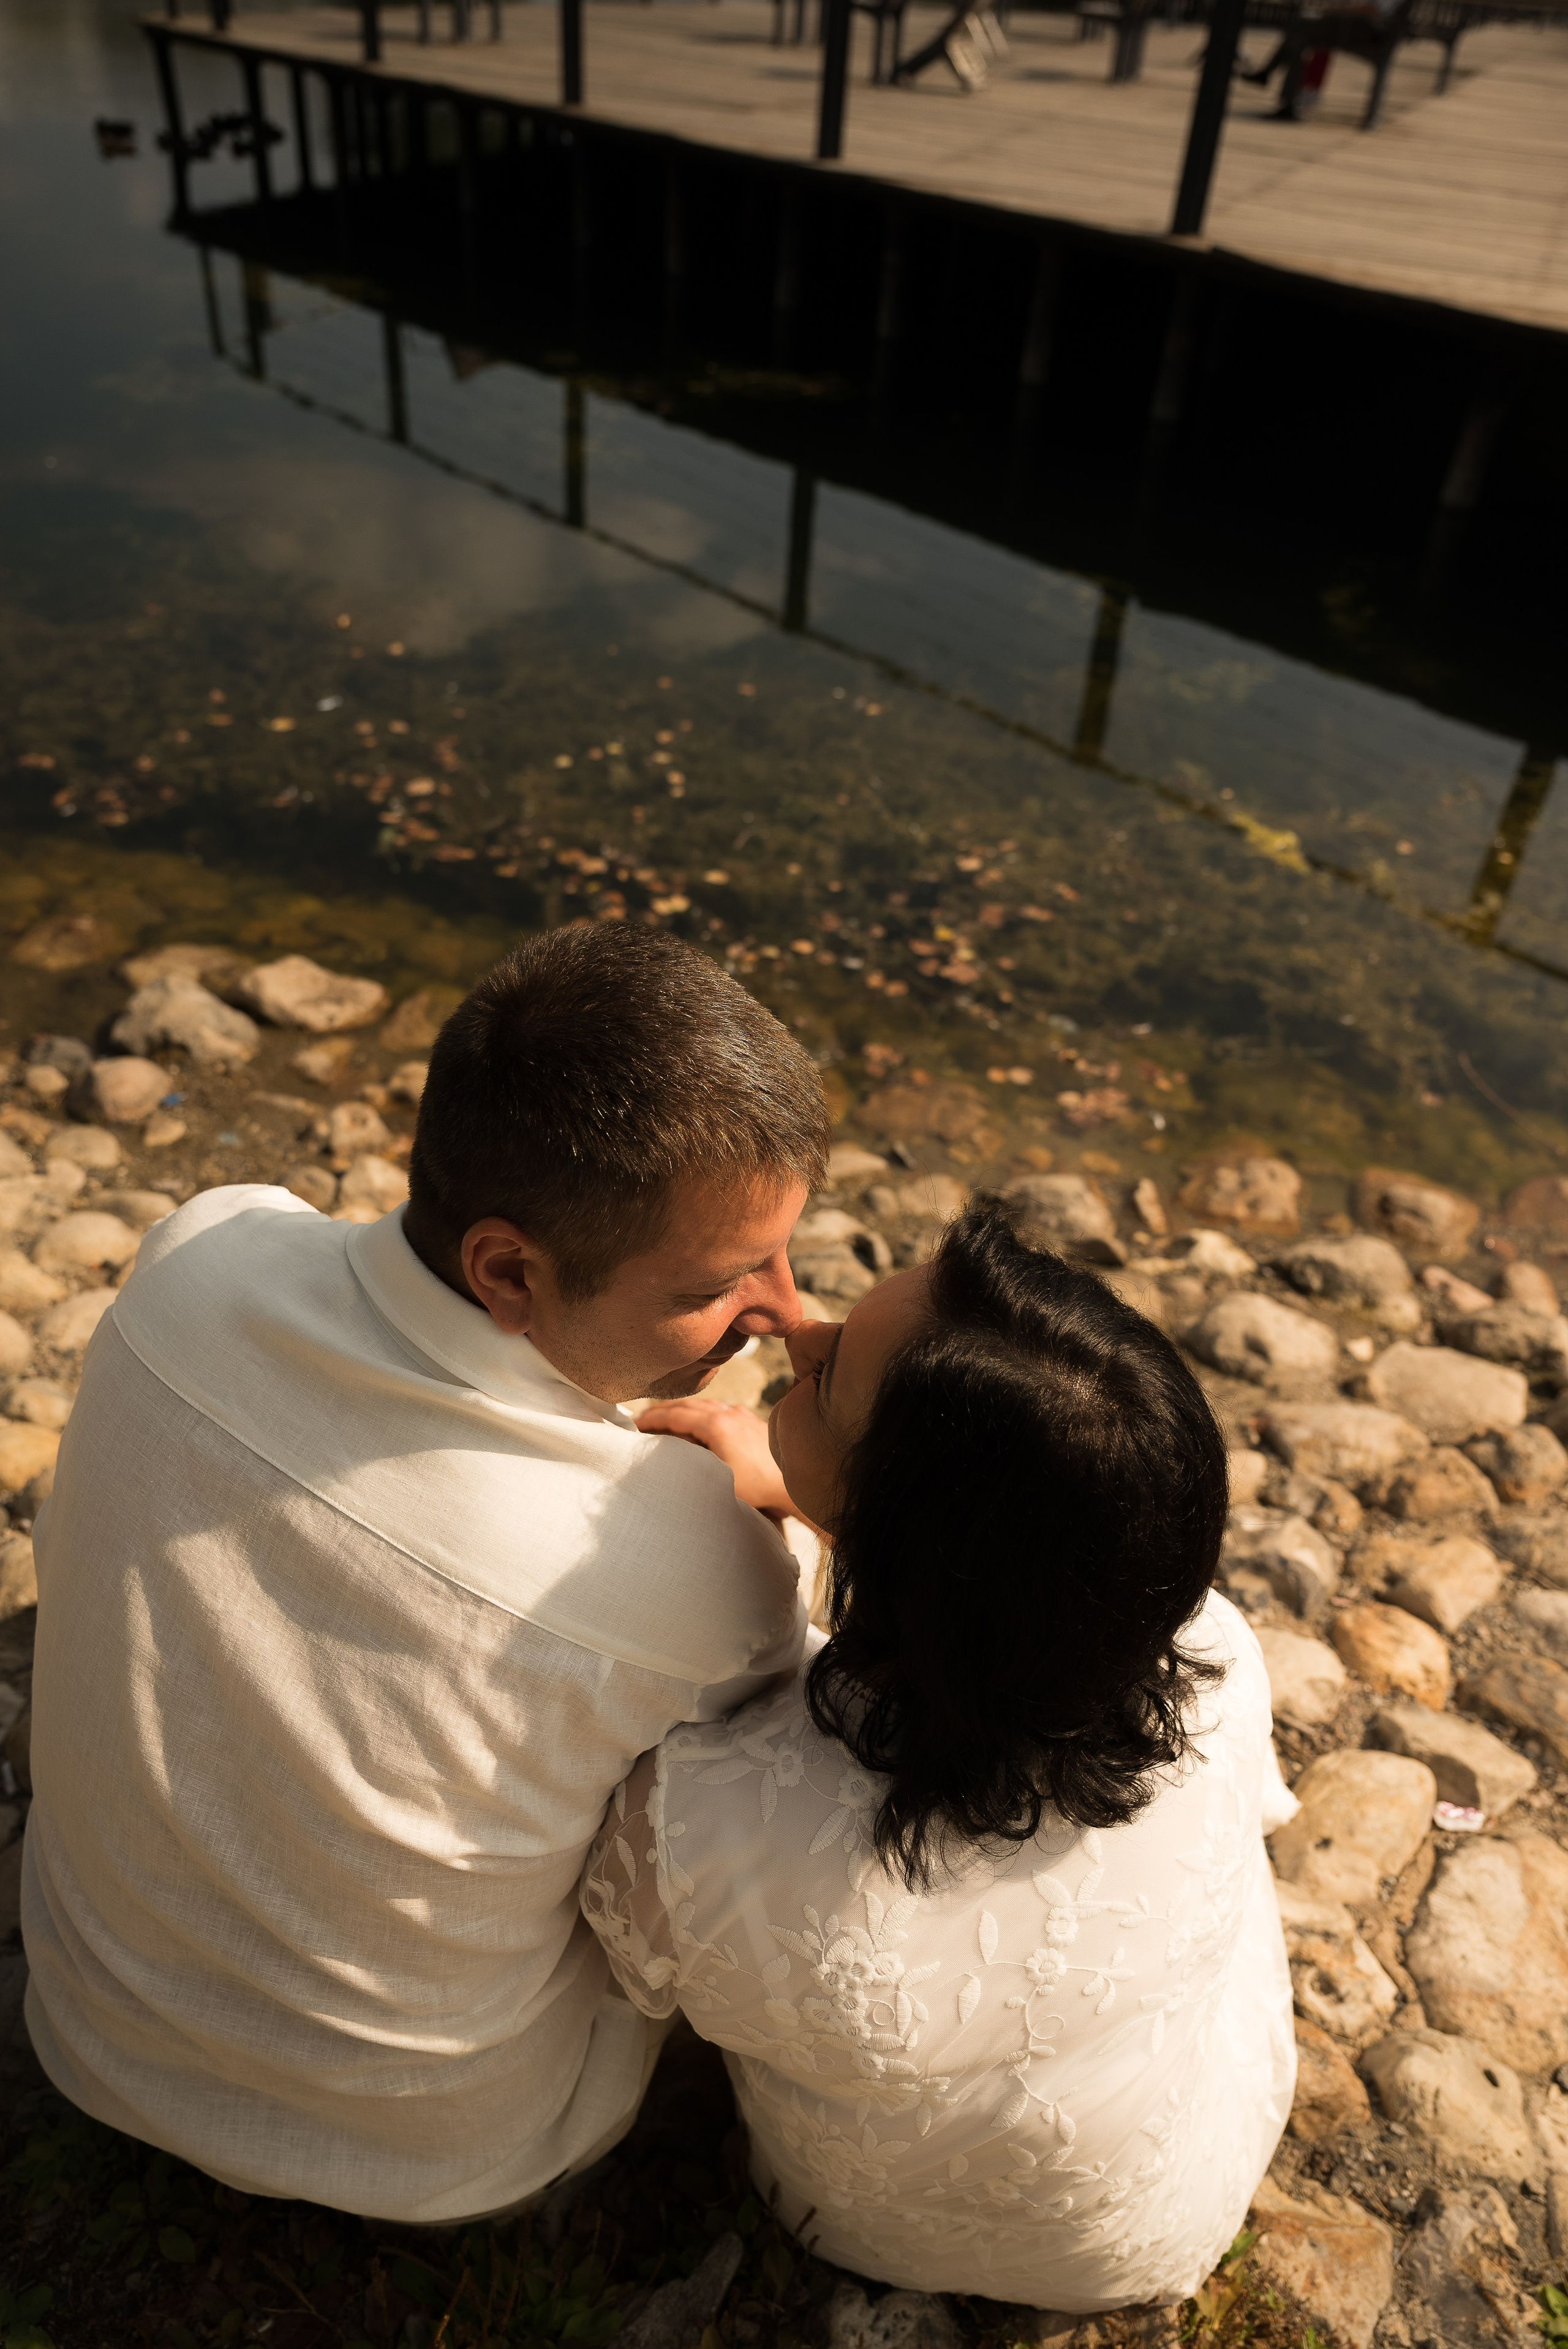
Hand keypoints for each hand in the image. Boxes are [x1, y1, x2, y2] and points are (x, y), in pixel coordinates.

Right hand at [635, 1397, 794, 1517]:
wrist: (790, 1485)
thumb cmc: (755, 1487)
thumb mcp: (715, 1477)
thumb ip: (691, 1459)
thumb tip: (668, 1448)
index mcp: (716, 1425)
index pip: (675, 1415)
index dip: (652, 1418)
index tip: (634, 1423)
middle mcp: (728, 1413)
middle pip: (686, 1405)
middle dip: (662, 1410)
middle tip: (642, 1418)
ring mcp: (740, 1413)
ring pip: (702, 1404)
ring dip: (681, 1409)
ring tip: (664, 1417)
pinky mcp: (749, 1418)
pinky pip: (718, 1408)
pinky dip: (700, 1411)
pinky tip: (696, 1420)